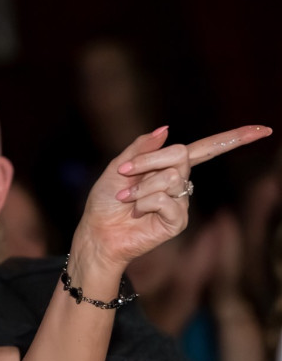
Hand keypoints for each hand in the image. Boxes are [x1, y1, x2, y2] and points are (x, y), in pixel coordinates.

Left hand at [72, 125, 271, 283]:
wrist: (97, 231)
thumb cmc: (105, 201)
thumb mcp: (118, 167)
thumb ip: (141, 148)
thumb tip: (166, 128)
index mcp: (169, 166)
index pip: (207, 148)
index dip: (235, 138)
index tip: (263, 129)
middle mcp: (180, 182)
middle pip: (181, 155)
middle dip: (147, 162)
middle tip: (124, 173)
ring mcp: (181, 202)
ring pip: (170, 178)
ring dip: (141, 187)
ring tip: (127, 199)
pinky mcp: (178, 221)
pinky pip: (166, 200)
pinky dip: (145, 202)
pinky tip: (136, 212)